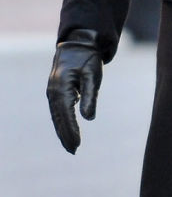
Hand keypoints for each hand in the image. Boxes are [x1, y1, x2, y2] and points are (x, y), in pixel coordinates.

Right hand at [47, 29, 102, 153]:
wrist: (78, 44)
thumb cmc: (88, 60)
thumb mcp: (93, 76)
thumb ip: (91, 96)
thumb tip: (89, 118)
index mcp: (62, 88)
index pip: (66, 115)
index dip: (71, 131)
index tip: (77, 144)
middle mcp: (54, 92)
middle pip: (59, 119)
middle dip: (66, 135)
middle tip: (73, 151)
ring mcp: (53, 92)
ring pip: (57, 116)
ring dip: (63, 131)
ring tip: (71, 146)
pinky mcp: (56, 91)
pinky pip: (58, 111)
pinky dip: (62, 122)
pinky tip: (68, 131)